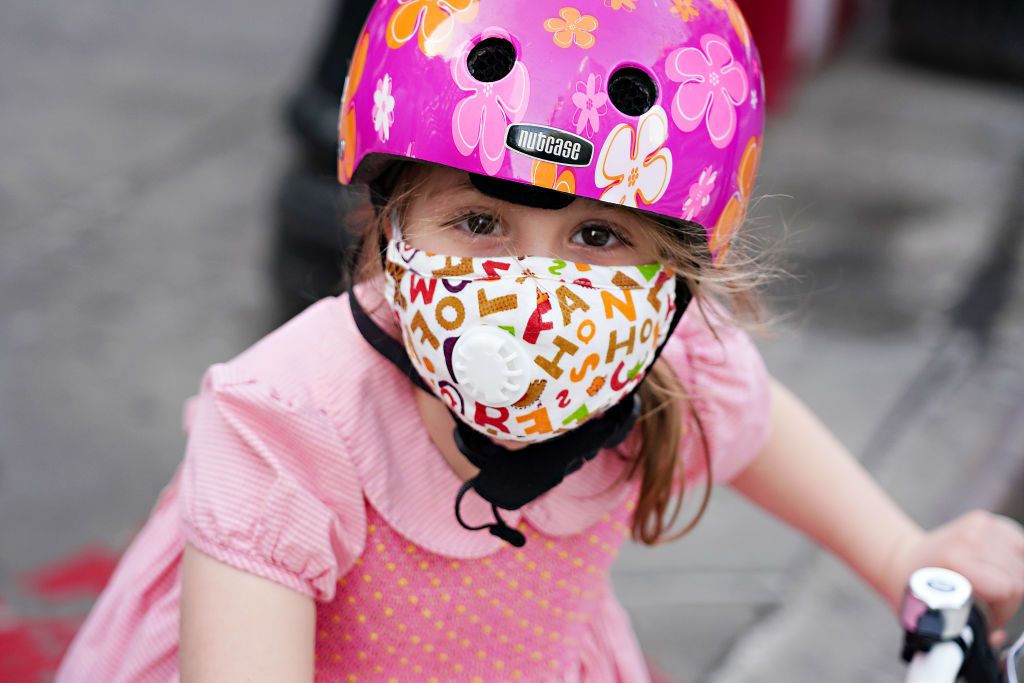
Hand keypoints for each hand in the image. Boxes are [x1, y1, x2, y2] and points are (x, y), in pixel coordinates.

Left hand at [890, 510, 1023, 647]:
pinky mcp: (982, 519)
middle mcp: (966, 539)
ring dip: (1014, 578)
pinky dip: (1016, 558)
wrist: (903, 559)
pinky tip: (1003, 568)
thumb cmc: (919, 592)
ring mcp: (976, 526)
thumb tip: (998, 636)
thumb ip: (972, 631)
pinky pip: (1018, 542)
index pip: (1008, 589)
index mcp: (956, 561)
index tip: (989, 620)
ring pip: (1021, 559)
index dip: (1003, 611)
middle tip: (991, 607)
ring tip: (995, 589)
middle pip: (1018, 576)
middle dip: (1009, 598)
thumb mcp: (937, 618)